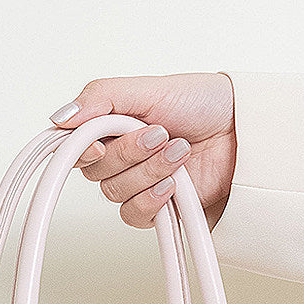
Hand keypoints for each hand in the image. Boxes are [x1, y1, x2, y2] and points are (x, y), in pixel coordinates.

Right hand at [50, 73, 235, 228]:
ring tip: (179, 151)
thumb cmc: (202, 104)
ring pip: (116, 194)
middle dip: (129, 154)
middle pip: (96, 173)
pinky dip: (152, 199)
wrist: (244, 132)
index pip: (74, 146)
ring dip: (149, 172)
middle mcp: (121, 156)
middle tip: (160, 134)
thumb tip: (59, 118)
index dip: (81, 150)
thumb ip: (100, 98)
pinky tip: (174, 184)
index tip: (98, 144)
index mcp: (111, 126)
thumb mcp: (147, 88)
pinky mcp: (158, 209)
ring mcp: (139, 183)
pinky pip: (135, 215)